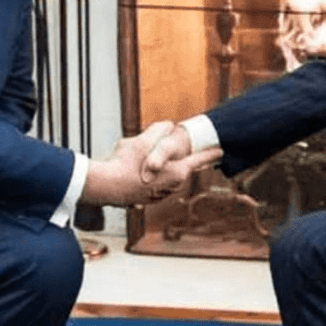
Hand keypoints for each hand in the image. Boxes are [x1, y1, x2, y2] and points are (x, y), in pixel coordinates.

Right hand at [82, 122, 221, 207]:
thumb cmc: (124, 163)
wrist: (103, 186)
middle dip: (189, 160)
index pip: (199, 159)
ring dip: (168, 169)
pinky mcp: (146, 199)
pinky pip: (156, 185)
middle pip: (185, 169)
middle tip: (198, 155)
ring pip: (170, 178)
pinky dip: (155, 177)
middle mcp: (172, 186)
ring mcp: (159, 195)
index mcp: (177, 172)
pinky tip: (144, 171)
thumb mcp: (144, 140)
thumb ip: (160, 130)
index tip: (221, 151)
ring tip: (165, 160)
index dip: (211, 153)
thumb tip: (169, 125)